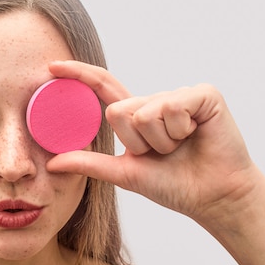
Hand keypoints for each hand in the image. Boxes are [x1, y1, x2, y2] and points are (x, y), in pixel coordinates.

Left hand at [46, 60, 259, 225]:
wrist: (212, 196)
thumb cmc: (173, 185)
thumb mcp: (125, 173)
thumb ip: (90, 164)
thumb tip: (52, 162)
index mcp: (137, 116)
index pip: (103, 89)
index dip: (79, 75)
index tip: (52, 67)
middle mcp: (155, 101)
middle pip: (120, 111)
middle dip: (138, 143)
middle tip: (162, 154)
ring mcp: (179, 95)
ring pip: (146, 112)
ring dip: (161, 141)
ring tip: (180, 148)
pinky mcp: (202, 94)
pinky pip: (172, 106)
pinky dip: (180, 129)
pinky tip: (196, 135)